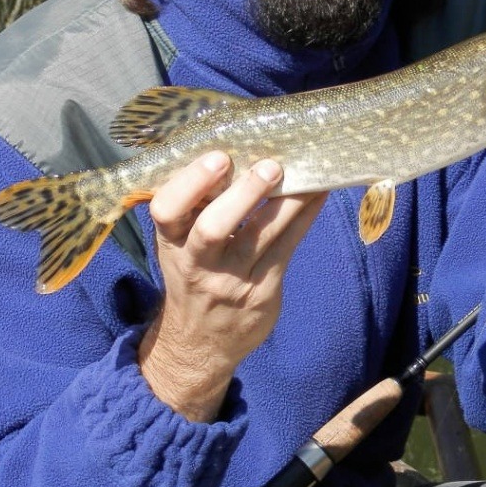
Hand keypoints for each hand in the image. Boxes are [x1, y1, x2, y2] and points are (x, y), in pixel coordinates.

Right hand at [138, 152, 326, 421]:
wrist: (201, 342)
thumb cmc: (193, 274)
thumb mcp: (178, 245)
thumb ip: (192, 206)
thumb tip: (227, 144)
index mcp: (171, 242)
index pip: (167, 211)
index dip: (190, 183)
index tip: (218, 157)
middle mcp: (197, 263)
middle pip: (214, 228)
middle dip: (242, 194)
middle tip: (269, 165)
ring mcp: (232, 280)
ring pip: (260, 235)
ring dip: (286, 200)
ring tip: (306, 171)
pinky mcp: (262, 291)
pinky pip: (287, 247)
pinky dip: (304, 216)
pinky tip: (318, 194)